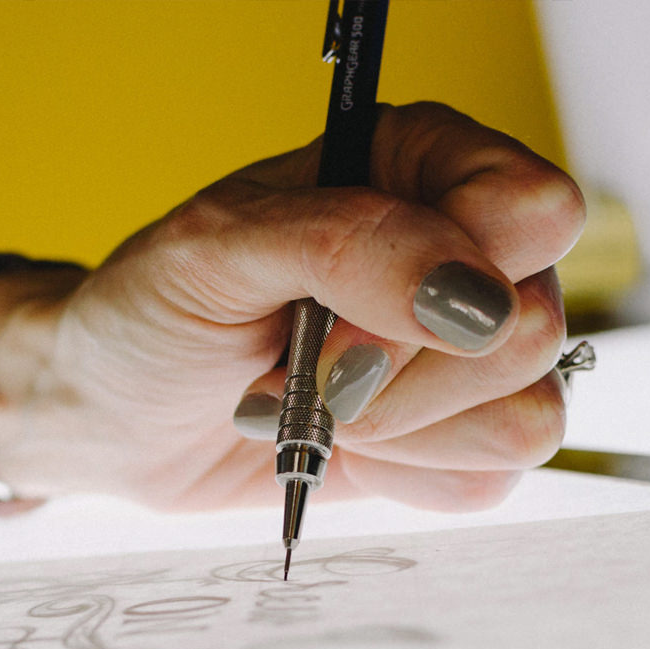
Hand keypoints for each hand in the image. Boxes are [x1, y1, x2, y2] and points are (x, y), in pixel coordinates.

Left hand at [0, 102, 583, 511]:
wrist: (115, 415)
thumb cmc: (154, 313)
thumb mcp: (218, 248)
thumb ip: (349, 244)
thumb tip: (472, 294)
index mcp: (418, 168)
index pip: (535, 209)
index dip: (461, 273)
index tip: (353, 310)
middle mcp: (462, 254)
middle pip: (532, 328)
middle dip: (400, 371)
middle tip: (305, 367)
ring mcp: (465, 354)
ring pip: (527, 417)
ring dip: (397, 430)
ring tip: (310, 404)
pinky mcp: (452, 438)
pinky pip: (488, 479)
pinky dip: (400, 475)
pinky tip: (338, 445)